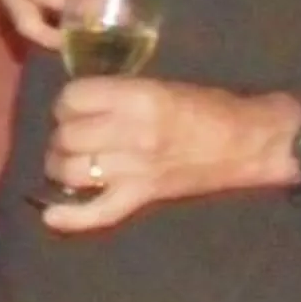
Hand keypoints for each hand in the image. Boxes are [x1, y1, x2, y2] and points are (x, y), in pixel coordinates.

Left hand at [36, 80, 300, 232]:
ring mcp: (135, 169)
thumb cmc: (208, 107)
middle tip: (71, 135)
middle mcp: (131, 134)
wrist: (250, 142)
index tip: (73, 107)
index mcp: (137, 98)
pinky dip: (70, 217)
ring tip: (66, 162)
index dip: (66, 102)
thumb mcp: (160, 84)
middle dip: (61, 135)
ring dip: (60, 166)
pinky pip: (98, 213)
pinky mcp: (143, 197)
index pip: (73, 98)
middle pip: (66, 136)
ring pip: (72, 171)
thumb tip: (76, 104)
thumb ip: (118, 93)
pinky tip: (50, 214)